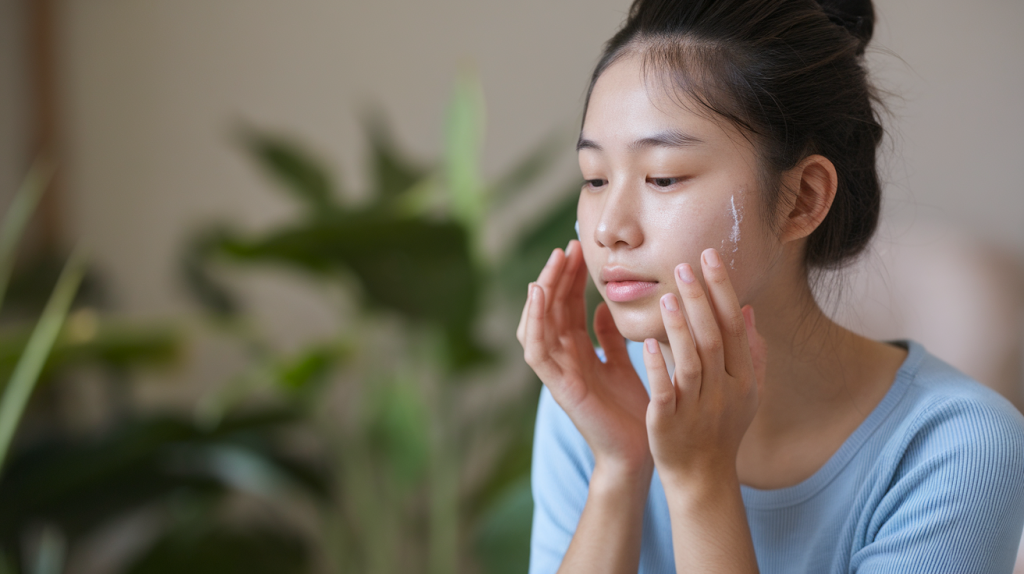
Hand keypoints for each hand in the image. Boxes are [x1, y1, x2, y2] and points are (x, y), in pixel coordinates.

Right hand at [517, 240, 652, 475]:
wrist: (640, 452)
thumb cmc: (636, 411)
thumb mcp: (626, 364)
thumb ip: (611, 338)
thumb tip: (602, 308)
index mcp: (579, 351)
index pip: (567, 305)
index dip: (571, 277)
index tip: (580, 248)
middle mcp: (563, 358)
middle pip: (550, 308)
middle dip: (557, 276)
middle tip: (568, 246)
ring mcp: (557, 372)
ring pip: (537, 322)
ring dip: (543, 290)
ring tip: (554, 262)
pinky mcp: (556, 386)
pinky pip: (535, 348)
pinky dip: (533, 320)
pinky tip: (538, 294)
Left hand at [641, 247, 766, 483]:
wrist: (702, 477)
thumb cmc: (721, 429)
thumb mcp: (746, 392)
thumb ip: (750, 352)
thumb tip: (749, 311)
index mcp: (741, 378)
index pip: (733, 325)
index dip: (722, 290)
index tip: (709, 256)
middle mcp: (723, 390)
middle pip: (713, 337)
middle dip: (699, 299)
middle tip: (683, 264)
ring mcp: (697, 407)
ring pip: (691, 361)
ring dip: (679, 327)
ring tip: (665, 295)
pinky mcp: (669, 423)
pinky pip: (665, 392)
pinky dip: (657, 368)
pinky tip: (646, 345)